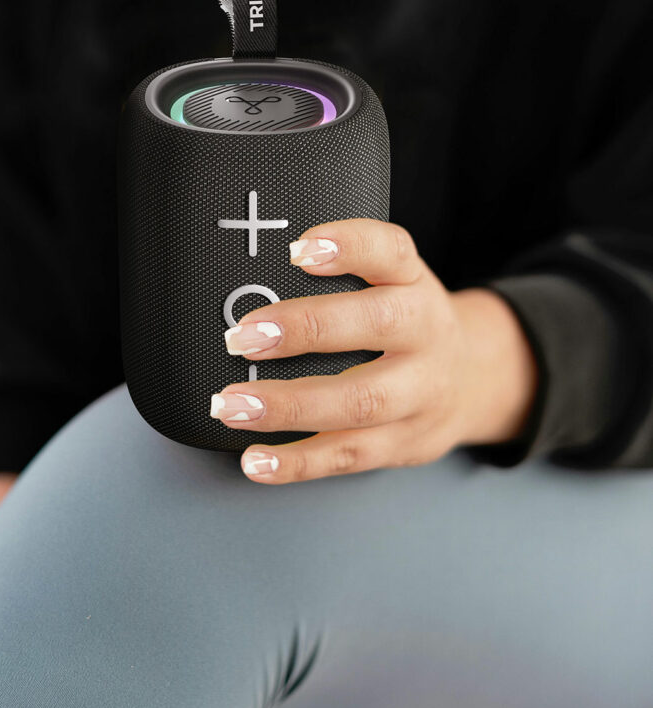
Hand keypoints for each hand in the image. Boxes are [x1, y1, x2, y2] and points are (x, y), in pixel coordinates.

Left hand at [210, 219, 538, 483]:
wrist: (473, 379)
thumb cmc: (406, 323)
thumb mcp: (390, 282)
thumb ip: (339, 275)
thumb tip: (252, 281)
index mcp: (413, 283)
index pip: (390, 251)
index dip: (348, 245)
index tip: (298, 250)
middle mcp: (425, 332)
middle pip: (377, 325)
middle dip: (304, 330)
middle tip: (242, 337)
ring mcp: (420, 392)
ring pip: (359, 402)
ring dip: (289, 406)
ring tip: (234, 405)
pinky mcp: (405, 442)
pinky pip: (349, 455)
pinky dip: (298, 462)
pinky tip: (257, 460)